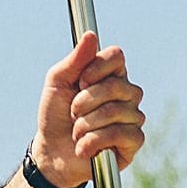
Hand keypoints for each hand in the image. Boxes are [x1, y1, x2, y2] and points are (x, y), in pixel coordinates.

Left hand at [30, 31, 145, 187]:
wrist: (52, 152)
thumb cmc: (56, 114)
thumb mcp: (58, 82)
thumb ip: (75, 59)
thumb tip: (91, 35)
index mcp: (111, 74)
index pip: (117, 56)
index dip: (97, 68)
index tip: (80, 81)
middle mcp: (127, 93)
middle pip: (115, 85)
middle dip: (84, 101)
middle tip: (72, 112)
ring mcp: (133, 116)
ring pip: (115, 111)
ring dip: (85, 124)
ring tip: (76, 132)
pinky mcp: (134, 141)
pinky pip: (120, 134)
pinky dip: (94, 141)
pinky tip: (84, 148)